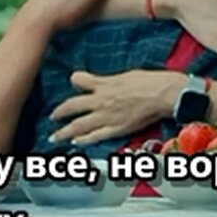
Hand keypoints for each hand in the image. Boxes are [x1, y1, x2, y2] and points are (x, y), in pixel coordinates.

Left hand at [48, 70, 183, 145]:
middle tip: (52, 116)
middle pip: (72, 106)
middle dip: (59, 112)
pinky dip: (84, 140)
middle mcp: (101, 101)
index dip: (74, 80)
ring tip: (55, 136)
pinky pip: (95, 136)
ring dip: (64, 132)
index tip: (71, 81)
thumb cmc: (150, 81)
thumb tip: (102, 81)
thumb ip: (109, 80)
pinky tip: (77, 142)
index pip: (79, 80)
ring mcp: (107, 117)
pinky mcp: (116, 129)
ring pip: (79, 126)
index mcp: (104, 84)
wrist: (164, 94)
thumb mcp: (126, 74)